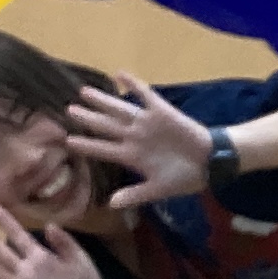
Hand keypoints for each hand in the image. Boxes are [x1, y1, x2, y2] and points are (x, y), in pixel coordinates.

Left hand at [62, 82, 215, 206]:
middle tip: (69, 111)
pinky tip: (120, 74)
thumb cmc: (185, 178)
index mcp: (132, 156)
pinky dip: (134, 85)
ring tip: (85, 92)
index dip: (86, 145)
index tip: (68, 141)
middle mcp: (135, 137)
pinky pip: (145, 95)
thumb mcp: (158, 190)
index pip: (103, 149)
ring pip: (120, 109)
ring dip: (103, 101)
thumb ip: (134, 195)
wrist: (210, 163)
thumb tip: (110, 204)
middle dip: (88, 118)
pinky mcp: (162, 112)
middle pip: (106, 125)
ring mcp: (147, 123)